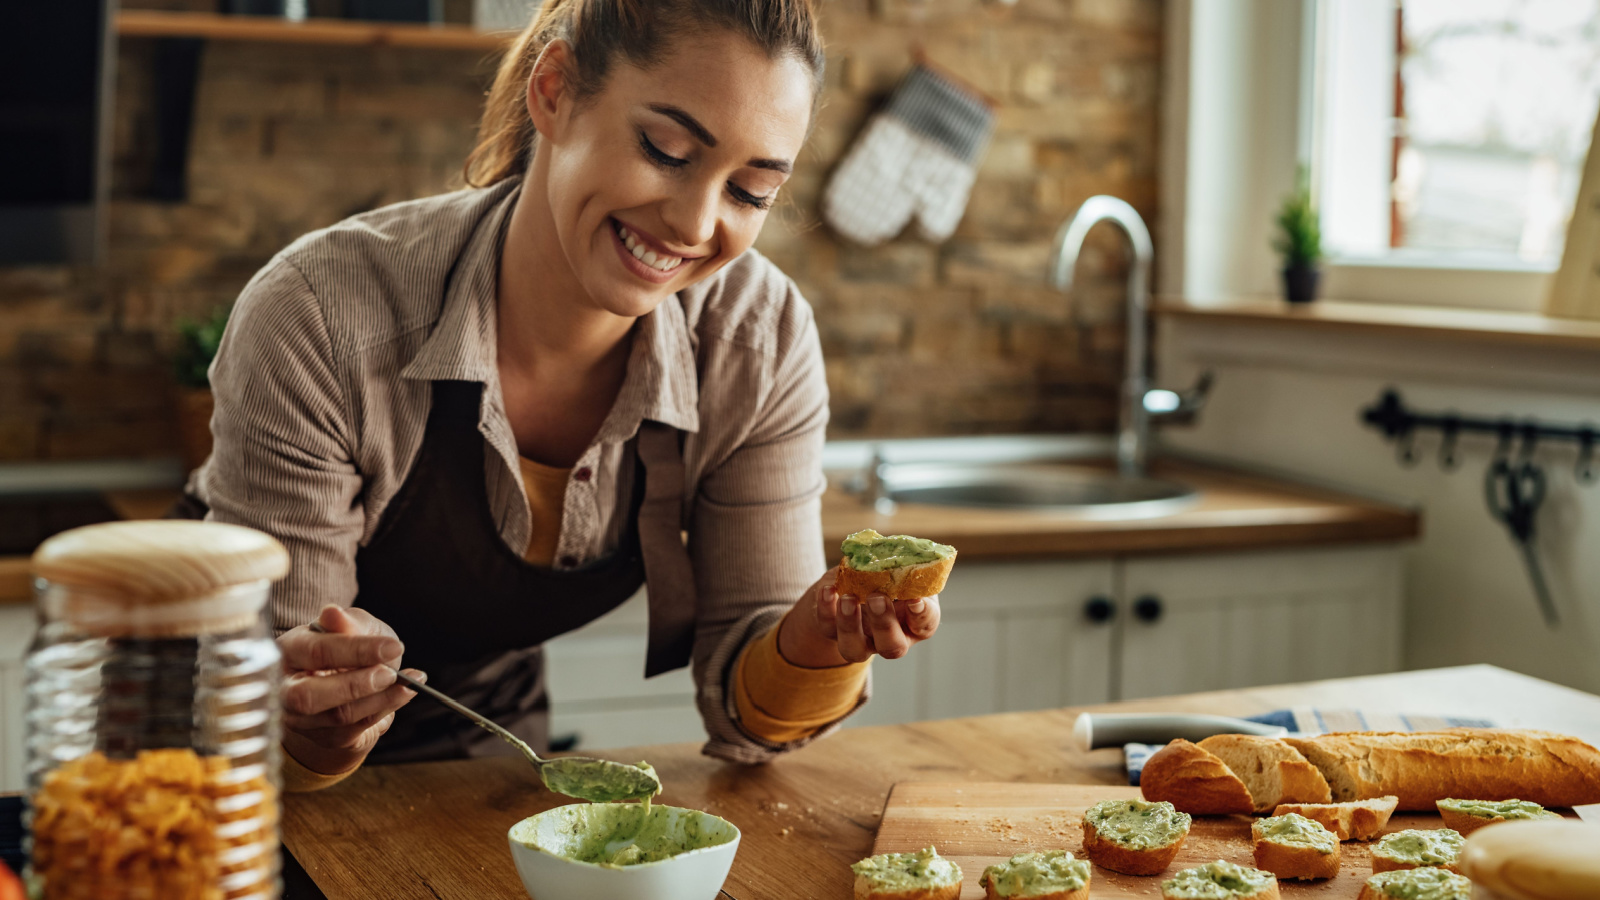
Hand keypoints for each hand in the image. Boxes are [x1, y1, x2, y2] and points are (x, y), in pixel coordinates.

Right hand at [277, 605, 425, 774]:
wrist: (347, 679)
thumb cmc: (346, 646)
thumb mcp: (352, 625)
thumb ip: (346, 622)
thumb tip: (333, 613)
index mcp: (287, 651)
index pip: (316, 652)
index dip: (355, 650)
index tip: (392, 647)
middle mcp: (285, 688)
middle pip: (309, 696)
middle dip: (355, 685)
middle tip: (390, 674)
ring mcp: (300, 718)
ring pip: (337, 715)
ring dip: (380, 699)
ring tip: (408, 682)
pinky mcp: (323, 736)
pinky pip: (355, 728)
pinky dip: (385, 709)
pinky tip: (403, 694)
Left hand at [778, 566, 942, 666]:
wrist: (851, 585)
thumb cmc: (885, 576)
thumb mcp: (897, 567)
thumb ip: (898, 562)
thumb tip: (890, 547)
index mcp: (914, 621)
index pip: (925, 625)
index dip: (922, 614)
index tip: (915, 599)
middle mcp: (890, 637)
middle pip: (891, 647)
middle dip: (884, 624)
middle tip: (876, 599)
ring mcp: (861, 640)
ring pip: (855, 649)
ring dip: (850, 625)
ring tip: (848, 598)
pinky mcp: (833, 632)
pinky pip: (827, 627)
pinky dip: (826, 608)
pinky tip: (828, 590)